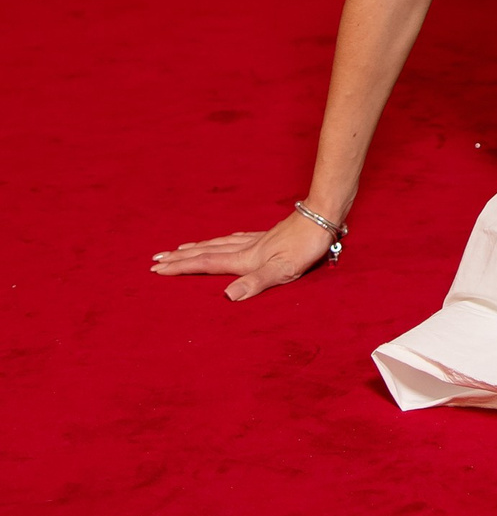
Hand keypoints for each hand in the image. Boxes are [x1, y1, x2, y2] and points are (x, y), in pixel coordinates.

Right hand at [151, 210, 338, 301]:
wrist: (322, 218)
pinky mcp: (266, 236)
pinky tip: (224, 240)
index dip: (181, 267)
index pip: (205, 264)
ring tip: (180, 249)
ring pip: (217, 244)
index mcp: (245, 259)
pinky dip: (220, 241)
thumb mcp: (283, 270)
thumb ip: (255, 283)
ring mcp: (255, 240)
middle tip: (156, 259)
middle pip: (205, 252)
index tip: (157, 268)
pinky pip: (234, 239)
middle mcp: (245, 249)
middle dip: (180, 258)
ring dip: (196, 248)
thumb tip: (227, 297)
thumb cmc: (305, 247)